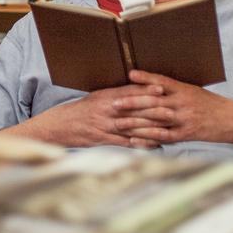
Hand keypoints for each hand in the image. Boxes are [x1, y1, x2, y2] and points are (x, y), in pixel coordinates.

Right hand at [3, 83, 173, 148]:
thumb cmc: (82, 109)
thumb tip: (137, 87)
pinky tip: (153, 145)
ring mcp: (105, 126)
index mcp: (106, 96)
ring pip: (131, 126)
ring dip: (150, 128)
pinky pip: (124, 142)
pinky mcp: (104, 140)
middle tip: (171, 109)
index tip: (162, 88)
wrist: (61, 125)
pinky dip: (140, 144)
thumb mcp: (98, 96)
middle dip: (153, 109)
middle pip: (133, 109)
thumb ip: (116, 93)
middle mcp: (106, 110)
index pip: (129, 91)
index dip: (146, 90)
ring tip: (166, 128)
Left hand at [112, 70, 232, 145]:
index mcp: (185, 89)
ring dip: (135, 121)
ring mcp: (184, 119)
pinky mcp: (185, 134)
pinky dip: (147, 138)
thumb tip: (155, 86)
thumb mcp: (195, 92)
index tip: (130, 74)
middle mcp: (183, 103)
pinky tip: (134, 139)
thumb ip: (176, 90)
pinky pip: (163, 136)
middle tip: (114, 103)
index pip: (162, 81)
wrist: (232, 120)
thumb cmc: (212, 105)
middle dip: (132, 102)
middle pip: (154, 101)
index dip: (146, 78)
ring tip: (117, 122)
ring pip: (155, 119)